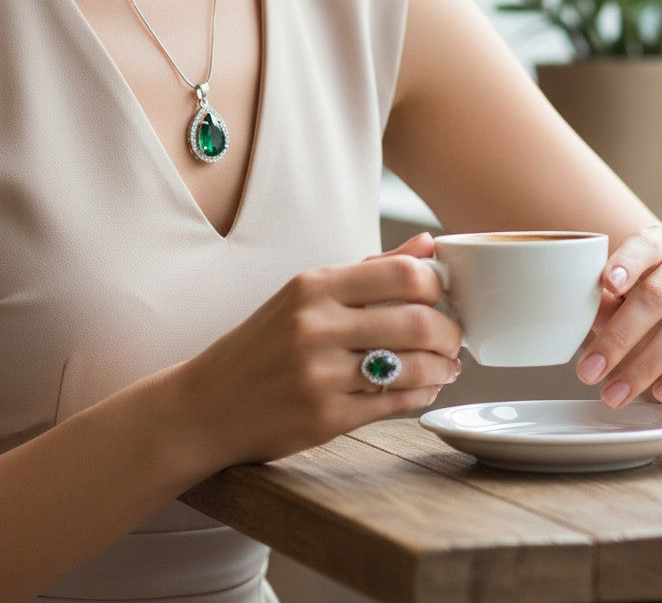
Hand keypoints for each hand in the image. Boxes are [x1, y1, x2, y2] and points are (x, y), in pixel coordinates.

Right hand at [174, 234, 461, 469]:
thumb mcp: (307, 294)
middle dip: (450, 332)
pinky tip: (425, 387)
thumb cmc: (265, 342)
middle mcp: (316, 327)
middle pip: (417, 321)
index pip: (402, 274)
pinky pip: (396, 403)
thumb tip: (429, 243)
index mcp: (313, 286)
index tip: (443, 297)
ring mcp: (321, 375)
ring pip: (413, 367)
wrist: (207, 405)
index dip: (437, 286)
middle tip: (454, 338)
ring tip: (446, 365)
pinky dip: (423, 394)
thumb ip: (372, 268)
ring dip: (444, 367)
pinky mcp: (326, 419)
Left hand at [575, 225, 661, 409]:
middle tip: (589, 372)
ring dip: (646, 365)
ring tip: (617, 393)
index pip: (644, 244)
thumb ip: (605, 305)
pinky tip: (661, 392)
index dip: (626, 262)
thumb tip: (576, 314)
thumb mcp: (623, 303)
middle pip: (657, 294)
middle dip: (619, 338)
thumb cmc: (651, 310)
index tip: (607, 283)